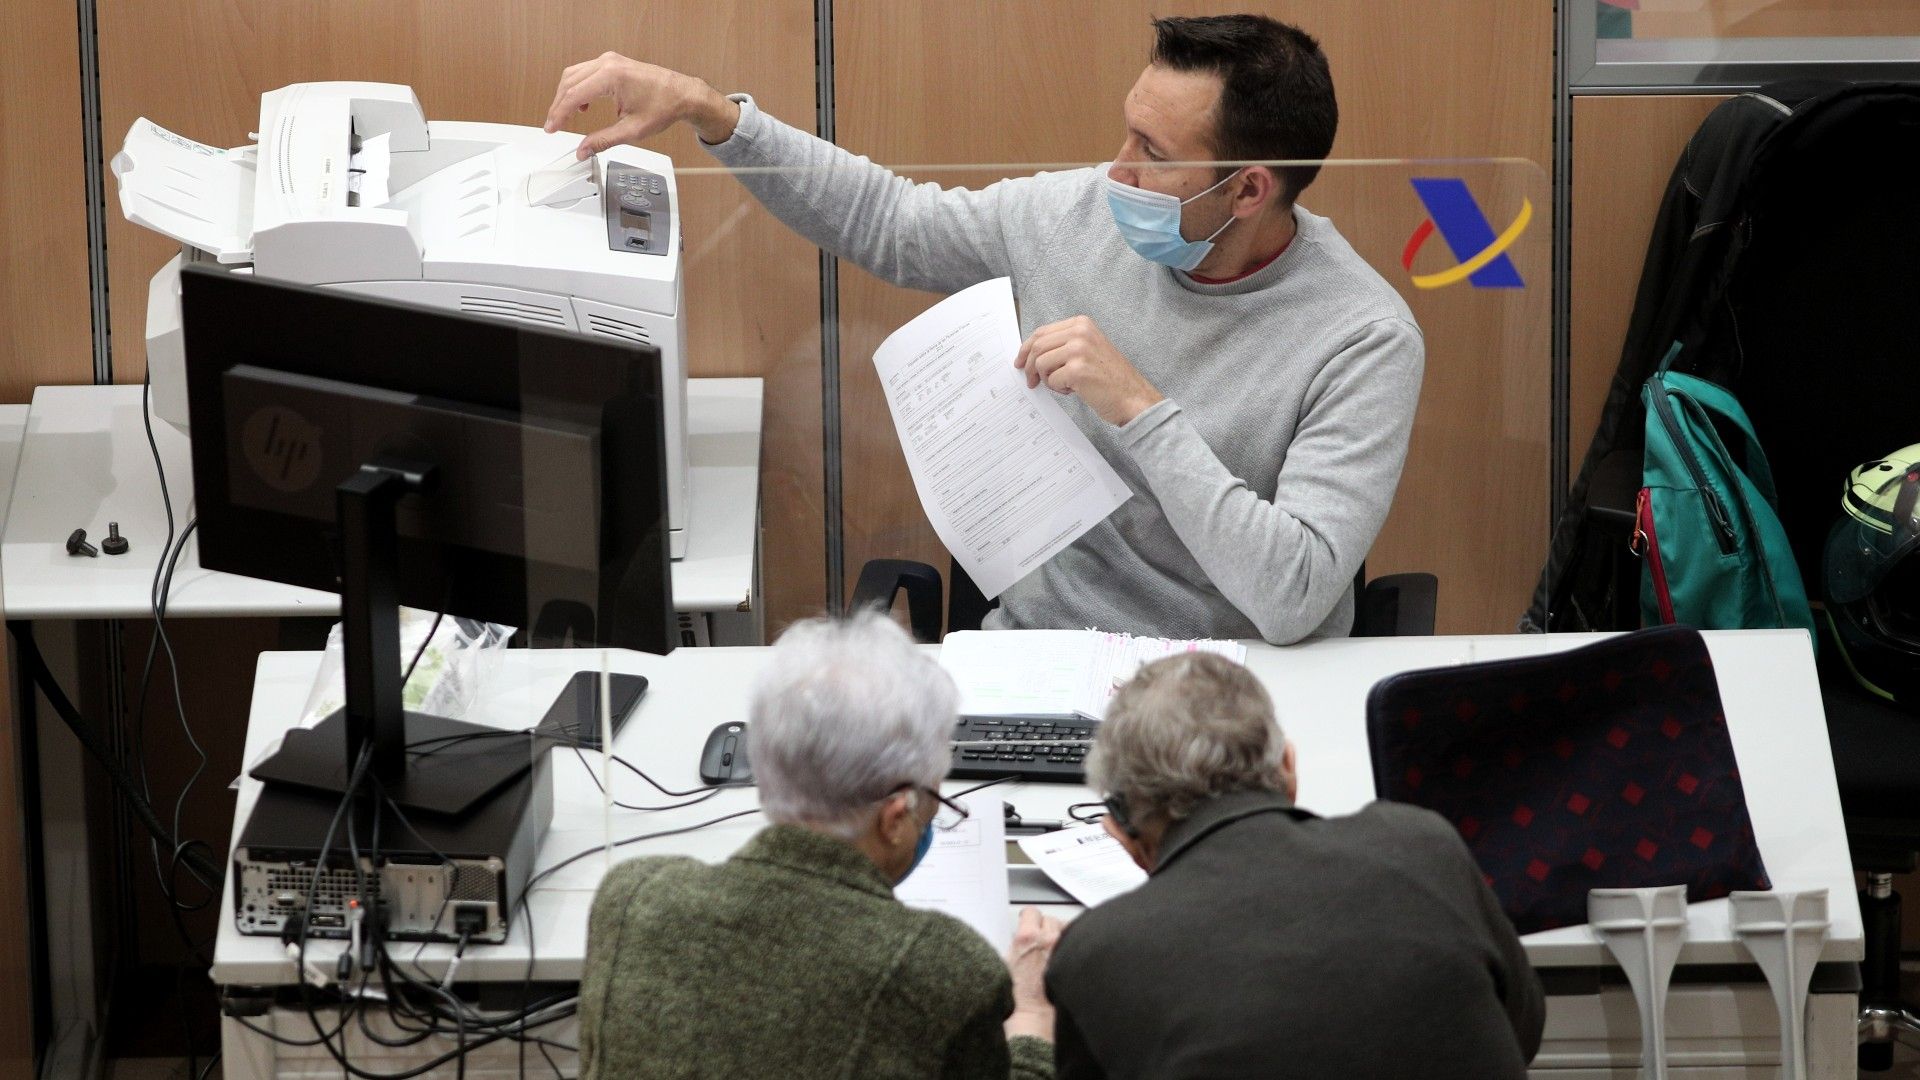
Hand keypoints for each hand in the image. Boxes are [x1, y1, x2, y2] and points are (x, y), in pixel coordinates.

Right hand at [543, 52, 740, 158]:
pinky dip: (579, 87)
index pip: (574, 95)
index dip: (559, 114)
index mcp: (612, 77)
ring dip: (567, 95)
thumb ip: (603, 141)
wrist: (683, 94)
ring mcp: (610, 60)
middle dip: (559, 105)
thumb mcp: (632, 130)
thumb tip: (583, 150)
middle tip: (554, 125)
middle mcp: (608, 63)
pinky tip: (583, 105)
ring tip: (565, 117)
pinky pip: (586, 72)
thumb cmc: (664, 107)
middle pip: (570, 82)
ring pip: (575, 75)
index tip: (551, 128)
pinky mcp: (613, 62)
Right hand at [1004, 906, 1063, 1041]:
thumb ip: (1015, 945)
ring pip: (1066, 930)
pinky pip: (1076, 945)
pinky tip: (1066, 961)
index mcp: (1027, 937)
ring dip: (1060, 937)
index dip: (1029, 919)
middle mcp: (1048, 939)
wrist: (1034, 1018)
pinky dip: (1071, 949)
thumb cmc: (1017, 998)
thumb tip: (1022, 938)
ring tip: (1054, 952)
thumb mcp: (1004, 965)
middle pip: (1050, 920)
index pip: (1032, 912)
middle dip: (1045, 929)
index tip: (1029, 923)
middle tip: (1040, 942)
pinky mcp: (1075, 961)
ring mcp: (1064, 949)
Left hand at [1014, 315, 1163, 426]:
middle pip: (1037, 346)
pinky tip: (1073, 391)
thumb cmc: (1110, 377)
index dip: (1026, 348)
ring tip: (1064, 386)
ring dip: (1047, 379)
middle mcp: (1080, 332)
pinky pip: (1051, 380)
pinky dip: (1058, 389)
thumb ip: (1064, 345)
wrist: (1132, 397)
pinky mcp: (1077, 370)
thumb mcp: (1088, 349)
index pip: (1042, 332)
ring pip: (1041, 364)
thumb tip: (1031, 353)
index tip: (1020, 361)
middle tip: (1031, 381)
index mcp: (1082, 323)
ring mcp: (1079, 350)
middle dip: (1029, 366)